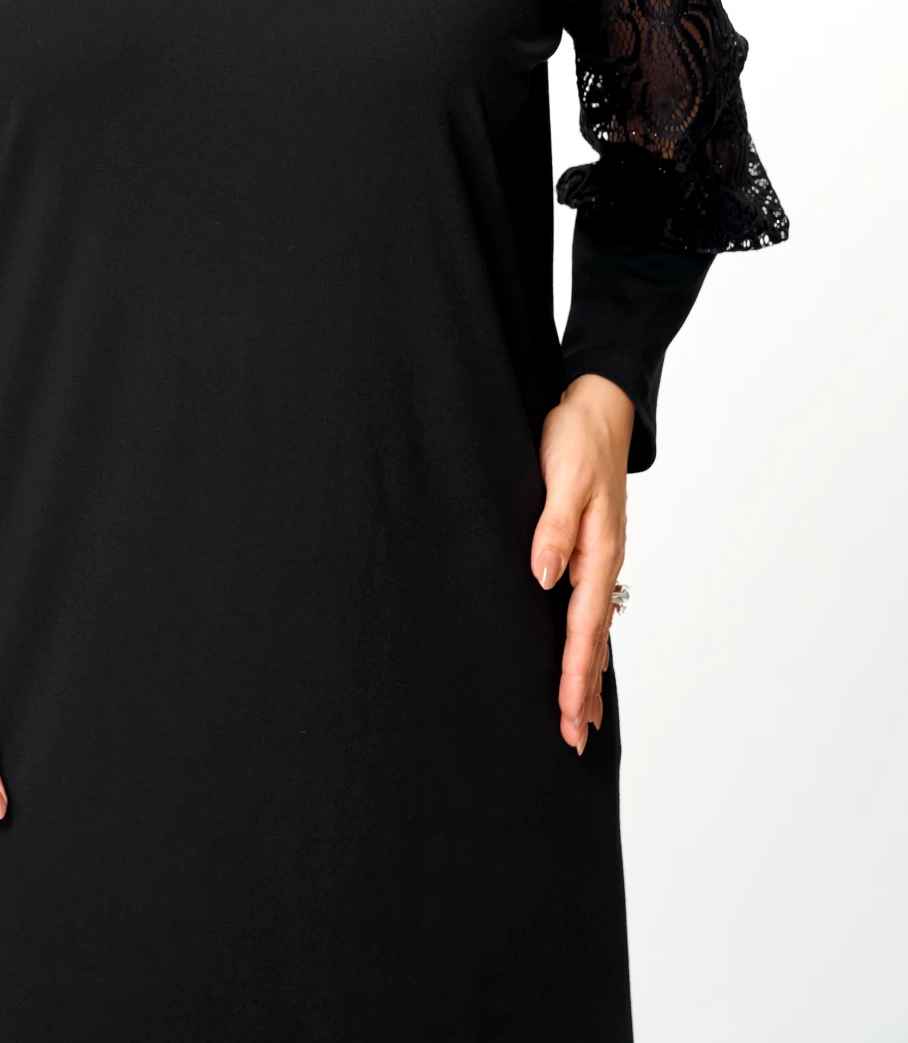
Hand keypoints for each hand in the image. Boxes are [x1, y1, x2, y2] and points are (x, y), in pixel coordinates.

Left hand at [530, 374, 634, 753]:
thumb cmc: (578, 439)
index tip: (566, 713)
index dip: (573, 673)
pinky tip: (584, 656)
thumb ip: (554, 527)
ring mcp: (599, 558)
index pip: (582, 626)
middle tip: (575, 740)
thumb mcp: (563, 478)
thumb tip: (545, 576)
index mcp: (597, 551)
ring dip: (587, 673)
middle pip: (593, 640)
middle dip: (584, 691)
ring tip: (583, 718)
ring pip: (594, 629)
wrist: (599, 407)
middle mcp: (602, 562)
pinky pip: (591, 607)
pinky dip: (588, 641)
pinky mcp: (591, 547)